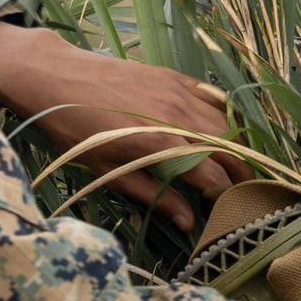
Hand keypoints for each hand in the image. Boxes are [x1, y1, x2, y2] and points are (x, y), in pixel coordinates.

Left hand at [0, 24, 252, 228]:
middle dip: (243, 173)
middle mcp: (178, 118)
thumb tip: (187, 223)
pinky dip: (227, 115)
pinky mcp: (176, 78)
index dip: (224, 194)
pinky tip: (225, 128)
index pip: (212, 175)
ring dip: (239, 146)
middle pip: (230, 150)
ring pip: (228, 124)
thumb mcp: (110, 172)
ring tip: (237, 164)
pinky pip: (215, 97)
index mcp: (159, 146)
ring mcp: (180, 95)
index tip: (223, 206)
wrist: (56, 78)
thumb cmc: (77, 131)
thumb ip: (154, 196)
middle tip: (243, 189)